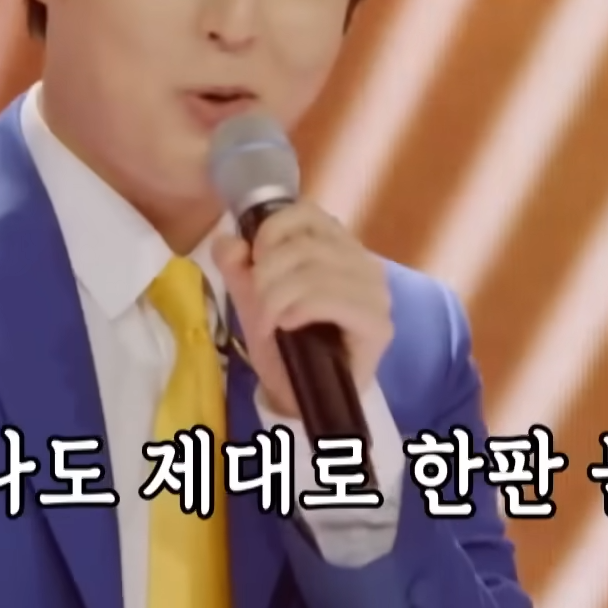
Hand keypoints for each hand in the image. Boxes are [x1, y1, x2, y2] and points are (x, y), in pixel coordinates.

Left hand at [214, 201, 392, 420]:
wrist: (302, 395)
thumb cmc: (283, 340)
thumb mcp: (251, 296)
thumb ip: (236, 264)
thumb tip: (229, 241)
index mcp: (338, 244)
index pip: (306, 212)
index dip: (271, 232)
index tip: (253, 262)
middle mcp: (364, 261)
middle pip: (303, 246)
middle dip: (266, 277)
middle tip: (257, 308)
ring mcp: (376, 293)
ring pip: (313, 273)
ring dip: (276, 299)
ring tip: (267, 323)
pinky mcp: (378, 324)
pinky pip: (329, 300)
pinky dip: (299, 310)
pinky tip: (288, 325)